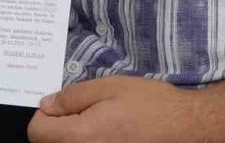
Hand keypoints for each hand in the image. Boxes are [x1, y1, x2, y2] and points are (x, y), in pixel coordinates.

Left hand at [27, 76, 224, 142]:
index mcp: (81, 137)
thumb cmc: (152, 106)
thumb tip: (48, 105)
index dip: (44, 115)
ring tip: (101, 124)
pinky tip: (111, 136)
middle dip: (58, 128)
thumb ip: (73, 97)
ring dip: (76, 137)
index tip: (60, 107)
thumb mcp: (109, 88)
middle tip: (83, 113)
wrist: (187, 128)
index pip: (37, 132)